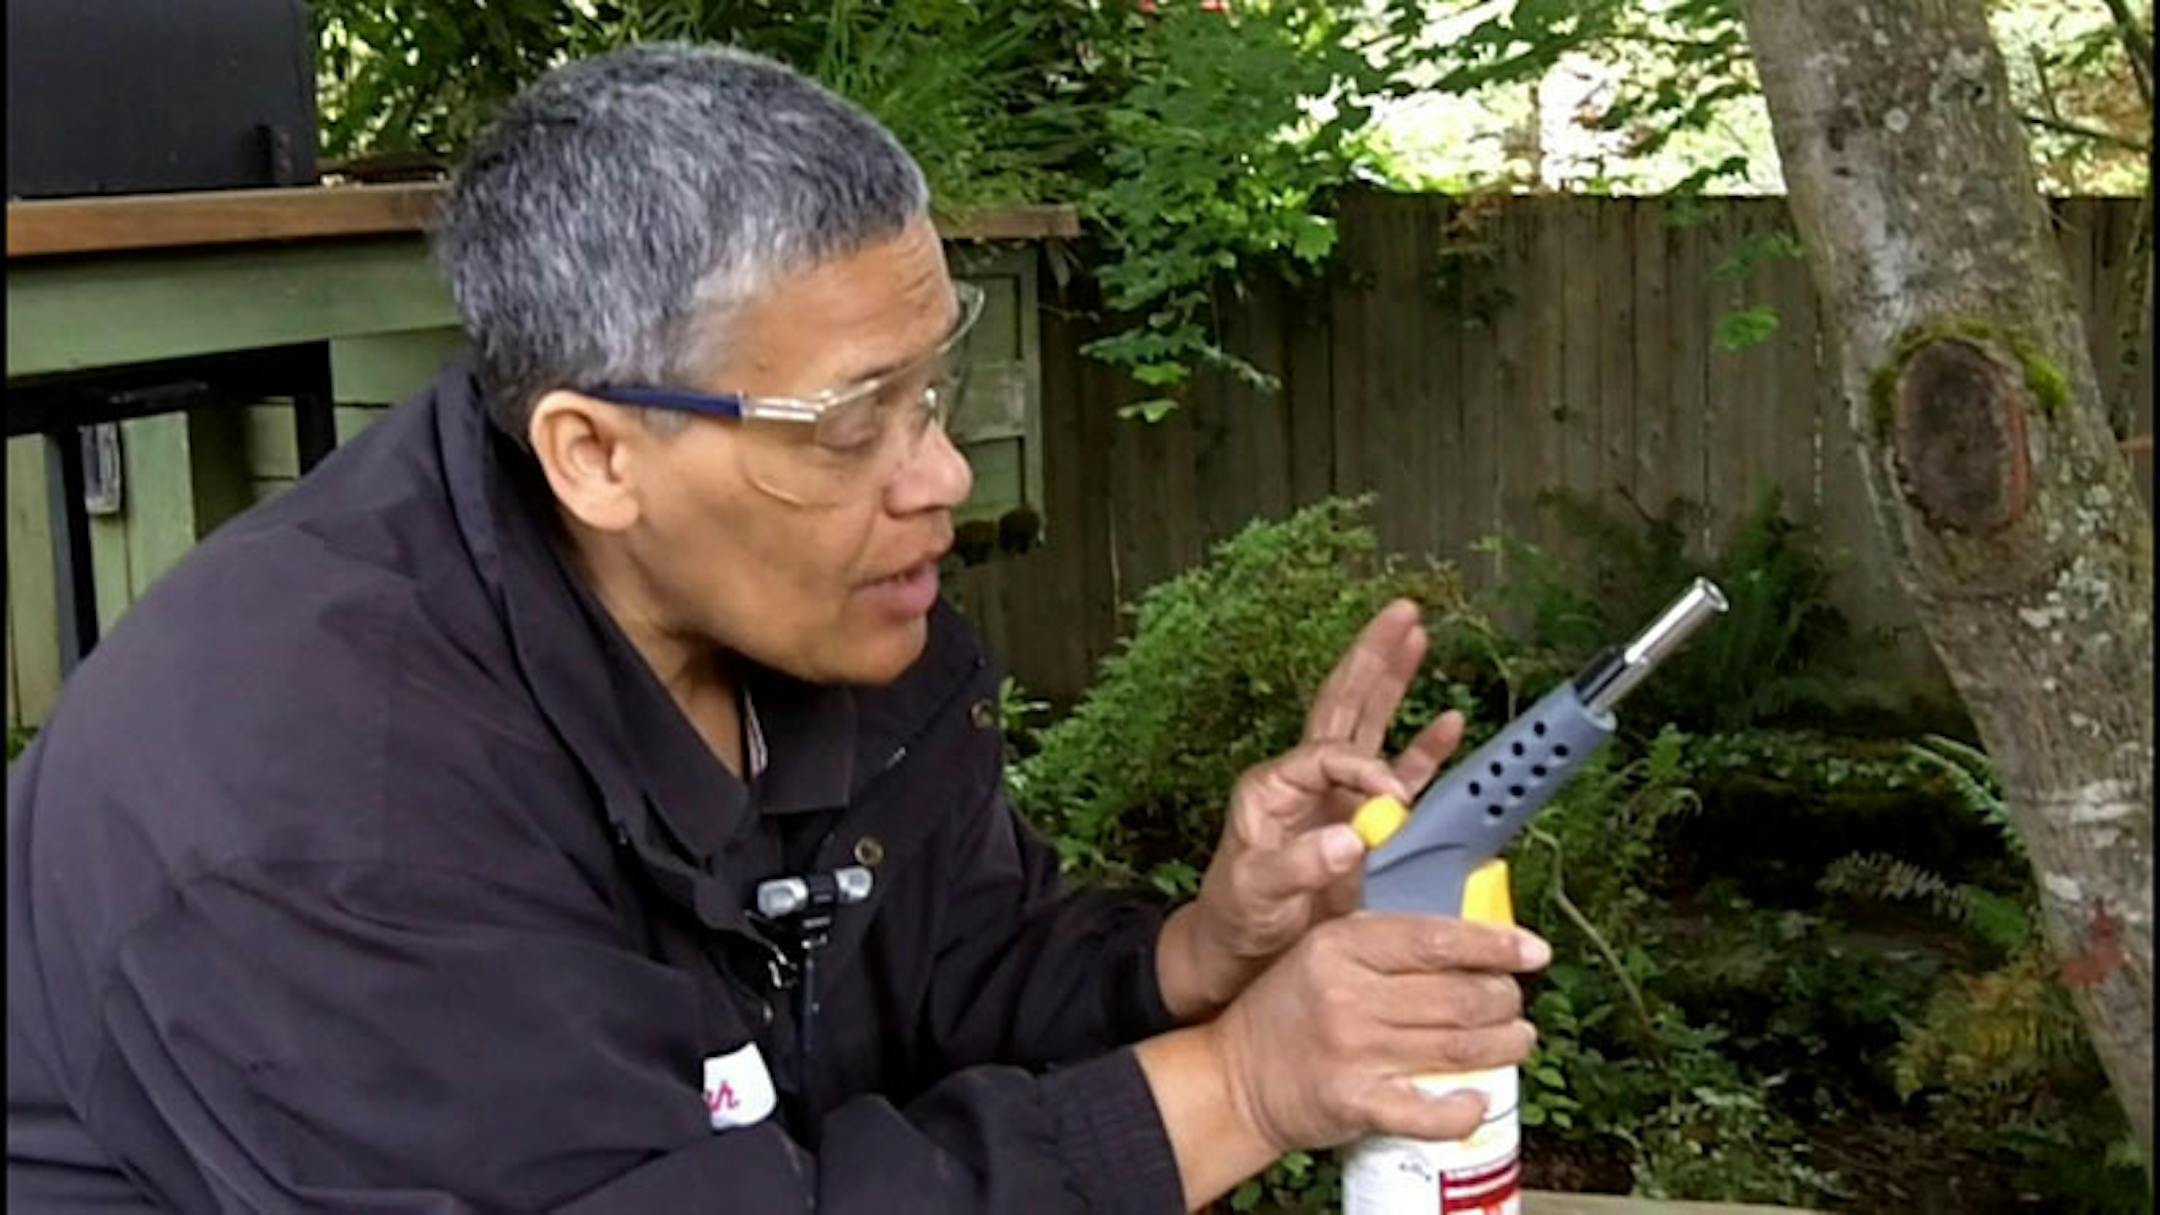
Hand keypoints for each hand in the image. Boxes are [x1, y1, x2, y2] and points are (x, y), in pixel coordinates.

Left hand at [1159, 601, 1467, 1017]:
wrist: (1239, 955)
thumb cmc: (1235, 920)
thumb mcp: (1255, 893)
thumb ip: (1297, 866)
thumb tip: (1349, 839)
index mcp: (1274, 787)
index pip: (1329, 752)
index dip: (1365, 768)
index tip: (1393, 800)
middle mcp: (1304, 780)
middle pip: (1344, 704)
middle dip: (1373, 657)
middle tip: (1402, 613)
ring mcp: (1333, 797)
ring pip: (1369, 724)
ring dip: (1393, 680)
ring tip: (1417, 634)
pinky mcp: (1359, 822)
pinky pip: (1399, 775)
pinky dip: (1424, 750)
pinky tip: (1449, 722)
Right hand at [1213, 913, 1547, 1152]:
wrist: (1236, 1075)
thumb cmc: (1287, 1011)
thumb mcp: (1323, 951)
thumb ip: (1384, 939)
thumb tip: (1467, 935)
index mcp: (1341, 946)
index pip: (1437, 939)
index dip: (1495, 944)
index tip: (1532, 950)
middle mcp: (1348, 996)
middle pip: (1458, 995)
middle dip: (1504, 999)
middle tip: (1513, 1001)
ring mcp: (1354, 1051)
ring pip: (1458, 1048)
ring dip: (1503, 1046)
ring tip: (1516, 1039)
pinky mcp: (1355, 1102)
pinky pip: (1429, 1110)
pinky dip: (1464, 1107)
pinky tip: (1478, 1097)